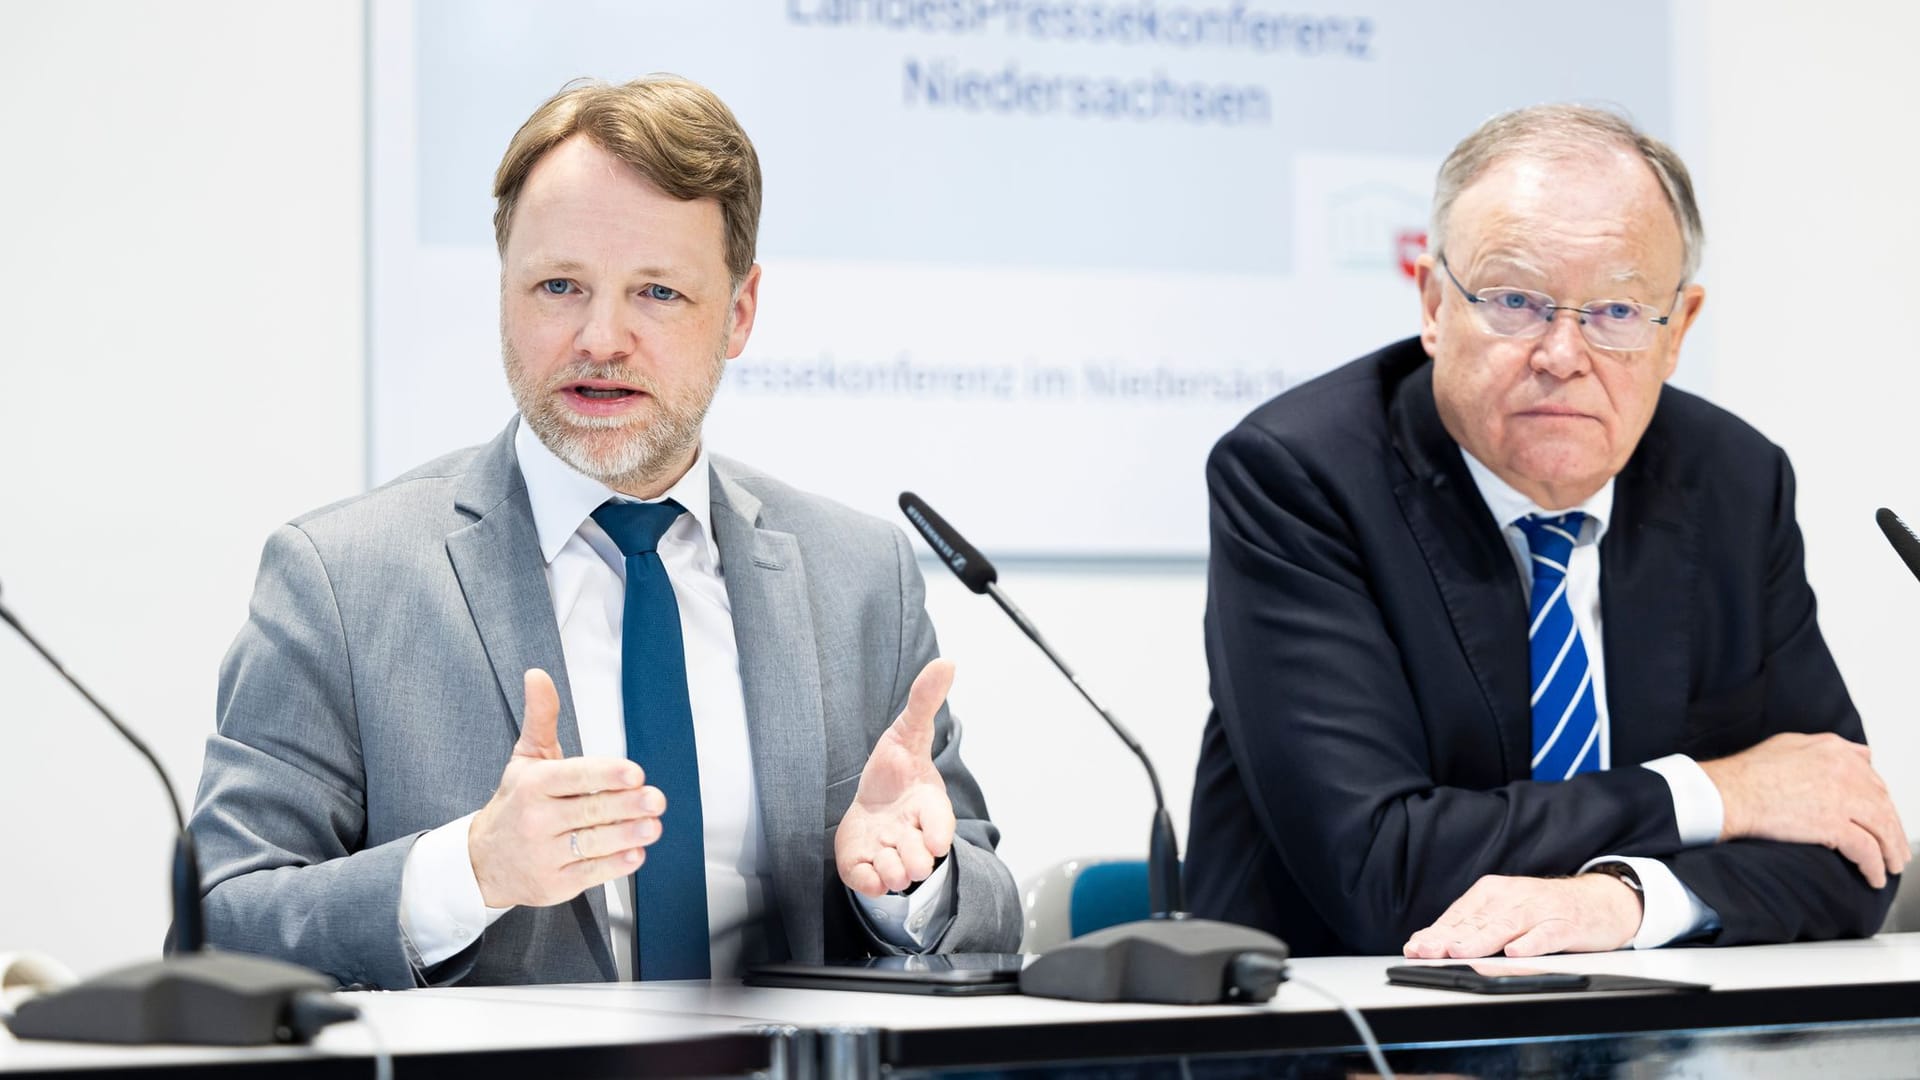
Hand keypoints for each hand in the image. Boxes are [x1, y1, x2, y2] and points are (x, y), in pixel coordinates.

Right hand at [468, 669, 666, 907]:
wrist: (481, 862)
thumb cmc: (514, 804)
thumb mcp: (525, 758)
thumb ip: (540, 718)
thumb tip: (538, 675)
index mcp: (533, 785)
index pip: (573, 777)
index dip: (605, 774)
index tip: (635, 773)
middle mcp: (536, 820)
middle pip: (588, 810)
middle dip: (626, 805)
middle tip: (656, 799)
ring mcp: (544, 855)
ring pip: (592, 843)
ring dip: (626, 836)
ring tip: (653, 826)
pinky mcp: (554, 884)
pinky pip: (590, 873)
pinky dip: (615, 865)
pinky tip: (635, 854)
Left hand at [836, 659, 958, 897]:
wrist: (872, 802)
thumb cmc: (896, 769)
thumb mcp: (907, 731)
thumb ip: (925, 701)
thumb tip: (947, 661)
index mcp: (929, 808)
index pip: (941, 827)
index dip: (937, 833)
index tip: (932, 838)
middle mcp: (912, 835)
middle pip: (919, 861)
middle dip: (909, 855)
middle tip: (898, 838)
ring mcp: (889, 854)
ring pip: (896, 876)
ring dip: (889, 869)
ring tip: (882, 849)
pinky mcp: (865, 867)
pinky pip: (868, 886)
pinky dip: (867, 882)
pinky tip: (866, 867)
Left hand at [1402, 874, 1641, 958]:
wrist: (1600, 901)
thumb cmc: (1545, 911)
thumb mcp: (1507, 913)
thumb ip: (1474, 928)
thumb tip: (1433, 943)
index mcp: (1494, 893)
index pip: (1460, 915)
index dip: (1436, 932)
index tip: (1415, 948)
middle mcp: (1514, 897)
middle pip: (1478, 921)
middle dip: (1450, 938)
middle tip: (1428, 951)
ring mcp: (1541, 909)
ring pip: (1507, 926)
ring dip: (1482, 940)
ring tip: (1461, 952)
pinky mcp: (1566, 924)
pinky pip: (1546, 935)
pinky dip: (1531, 944)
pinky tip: (1515, 953)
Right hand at [1699, 732, 1907, 887]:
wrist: (1729, 792)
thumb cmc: (1749, 772)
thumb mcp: (1790, 742)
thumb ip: (1826, 746)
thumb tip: (1854, 753)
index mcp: (1835, 751)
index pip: (1873, 779)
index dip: (1881, 803)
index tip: (1882, 816)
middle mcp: (1845, 771)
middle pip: (1883, 805)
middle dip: (1893, 830)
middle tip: (1896, 847)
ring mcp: (1842, 798)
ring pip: (1883, 828)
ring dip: (1891, 851)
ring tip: (1892, 866)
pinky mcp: (1833, 823)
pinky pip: (1866, 850)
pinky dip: (1874, 867)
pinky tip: (1875, 876)